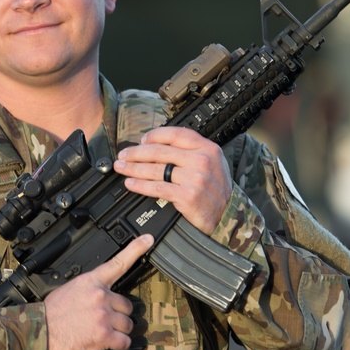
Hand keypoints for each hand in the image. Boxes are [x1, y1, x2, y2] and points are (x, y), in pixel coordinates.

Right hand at [42, 234, 152, 349]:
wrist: (37, 334)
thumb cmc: (50, 314)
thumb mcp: (70, 290)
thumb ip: (90, 289)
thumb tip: (102, 294)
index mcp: (91, 282)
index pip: (118, 262)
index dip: (136, 249)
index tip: (148, 239)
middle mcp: (100, 296)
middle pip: (127, 305)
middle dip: (118, 314)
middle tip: (103, 320)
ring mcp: (103, 315)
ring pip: (128, 324)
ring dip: (119, 331)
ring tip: (102, 333)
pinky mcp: (104, 336)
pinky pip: (124, 341)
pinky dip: (119, 346)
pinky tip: (109, 345)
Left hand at [113, 126, 231, 233]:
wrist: (227, 215)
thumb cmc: (216, 190)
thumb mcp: (212, 163)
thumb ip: (191, 152)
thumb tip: (157, 147)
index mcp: (207, 148)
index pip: (176, 134)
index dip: (154, 135)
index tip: (141, 140)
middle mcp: (202, 160)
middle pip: (161, 151)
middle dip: (136, 152)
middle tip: (123, 155)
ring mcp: (195, 178)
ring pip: (156, 169)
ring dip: (133, 167)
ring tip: (121, 167)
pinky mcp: (187, 195)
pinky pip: (157, 188)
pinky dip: (140, 185)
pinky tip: (131, 183)